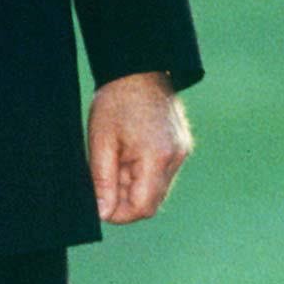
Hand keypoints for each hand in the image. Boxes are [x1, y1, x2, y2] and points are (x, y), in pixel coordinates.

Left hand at [88, 71, 193, 223]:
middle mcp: (175, 158)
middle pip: (152, 203)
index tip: (101, 204)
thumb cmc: (117, 102)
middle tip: (106, 177)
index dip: (119, 213)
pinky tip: (130, 154)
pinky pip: (163, 175)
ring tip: (118, 161)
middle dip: (126, 199)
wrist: (140, 70)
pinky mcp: (182, 147)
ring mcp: (182, 153)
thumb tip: (103, 213)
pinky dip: (145, 174)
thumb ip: (103, 181)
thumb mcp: (101, 142)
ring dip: (135, 187)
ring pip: (157, 190)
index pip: (142, 208)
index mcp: (156, 157)